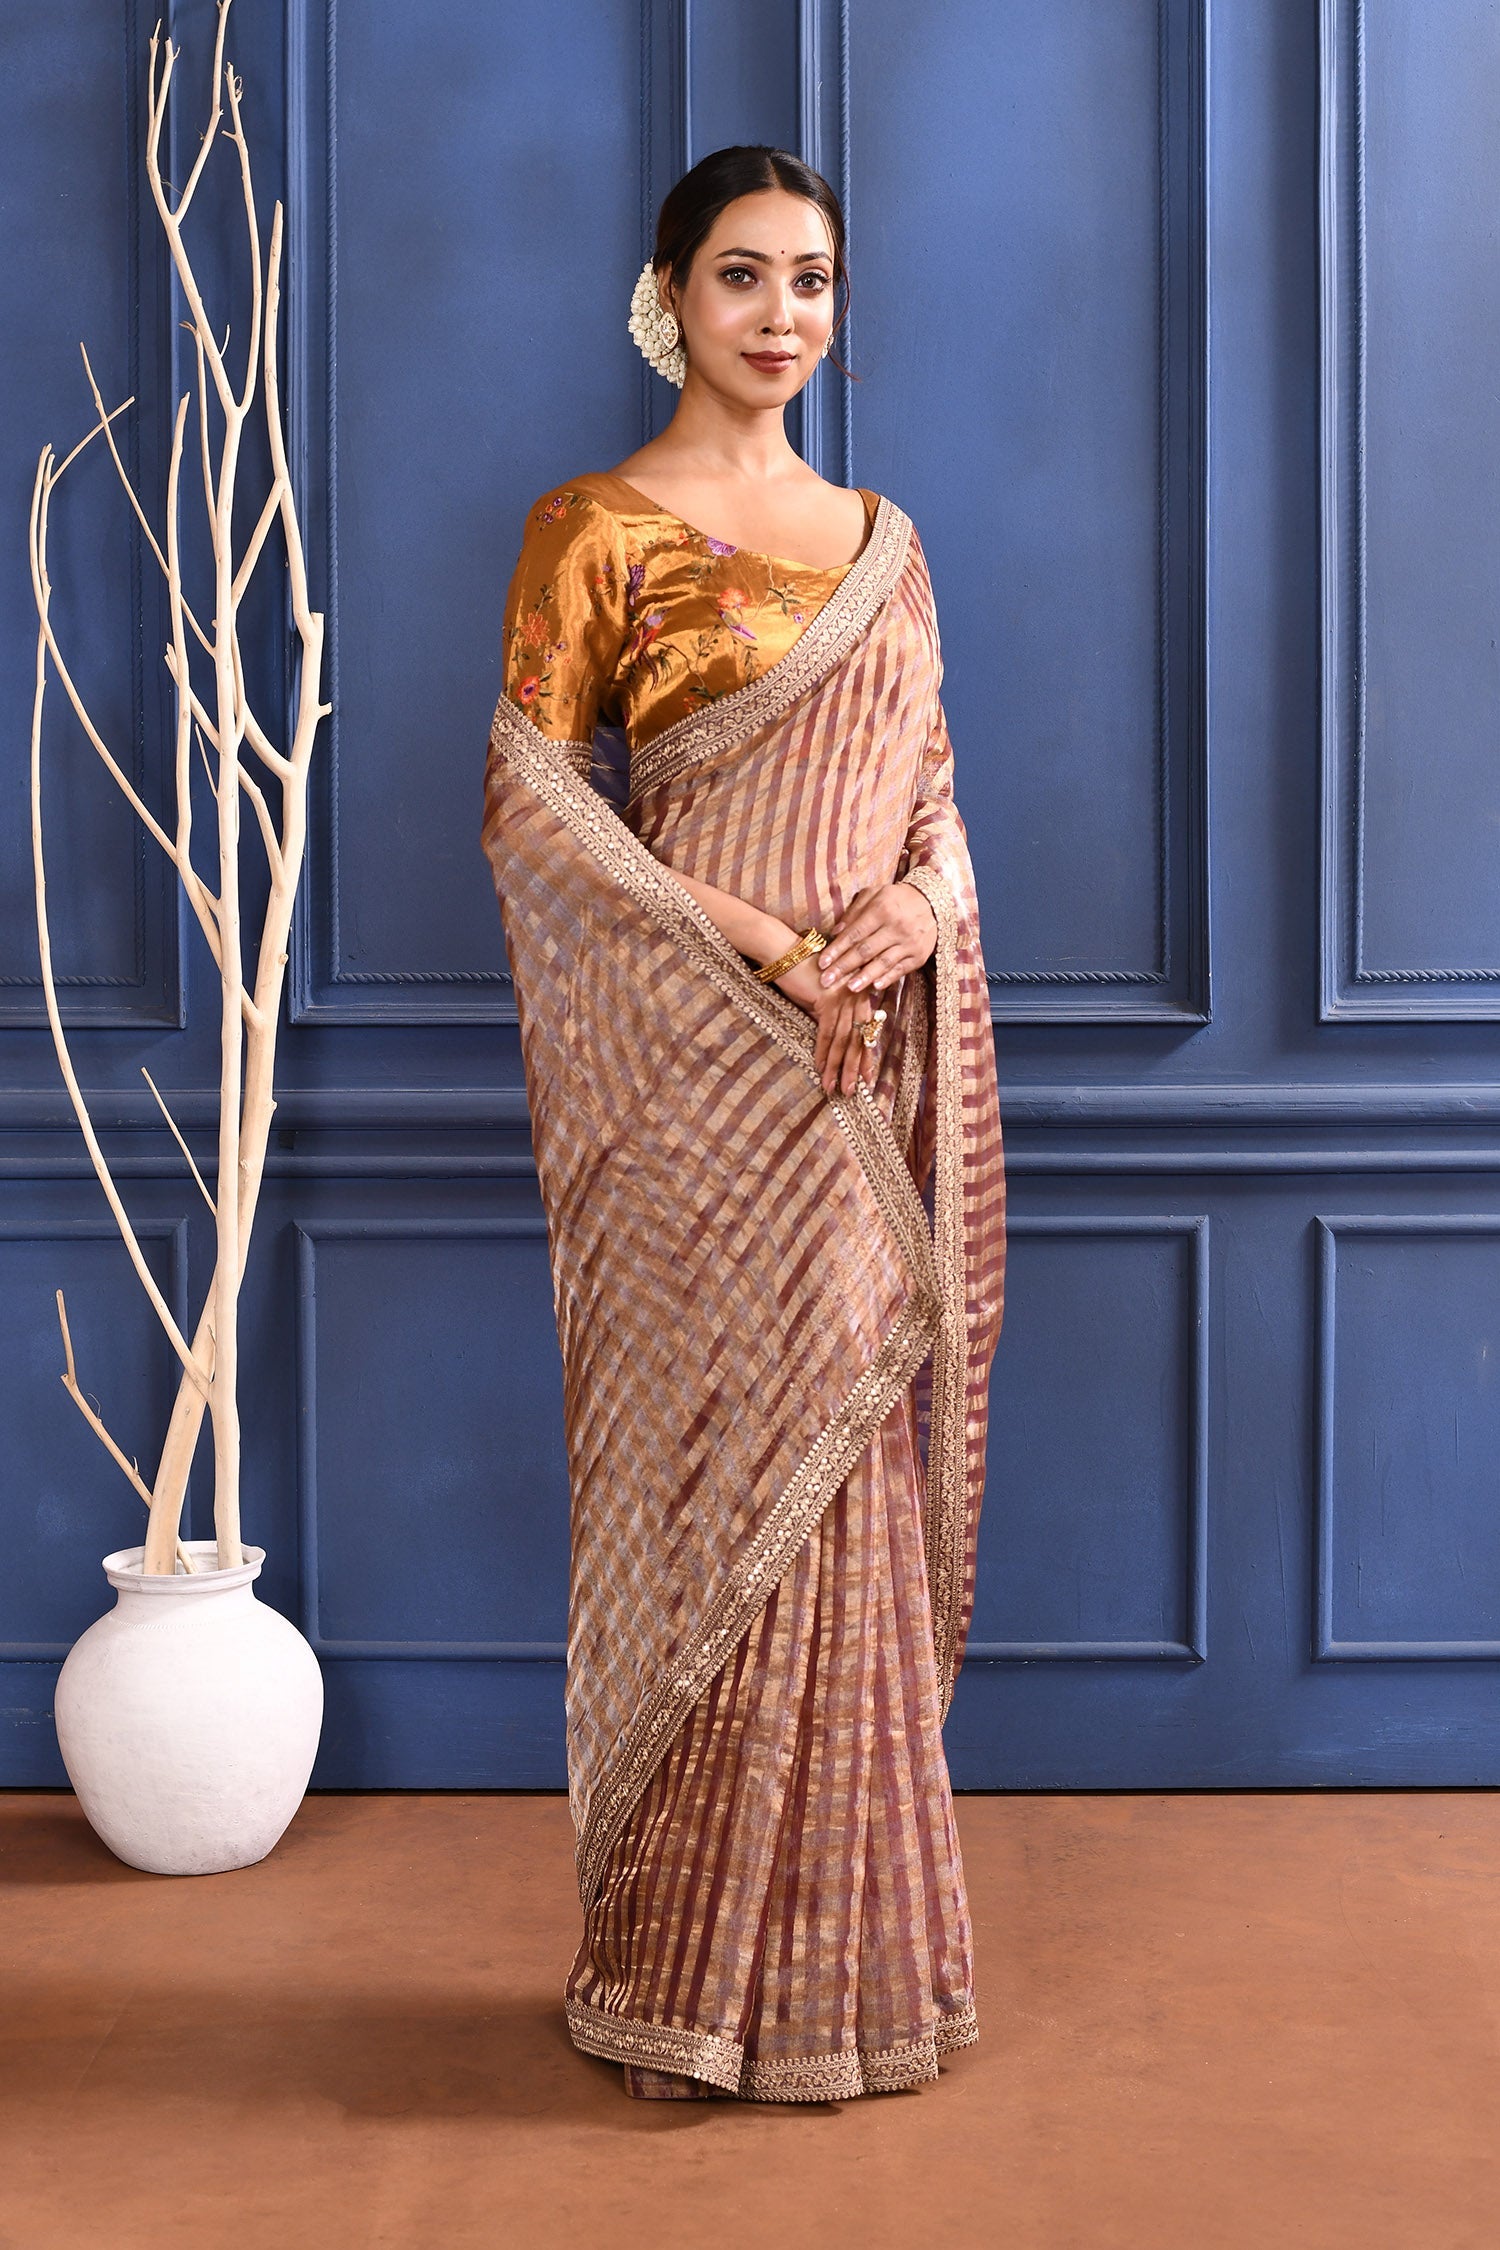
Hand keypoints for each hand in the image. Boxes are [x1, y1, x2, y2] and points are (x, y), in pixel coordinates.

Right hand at [776, 957, 887, 1096]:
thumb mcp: (821, 997)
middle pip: (858, 1038)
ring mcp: (845, 997)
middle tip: (852, 1090)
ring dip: (838, 1066)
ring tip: (834, 1087)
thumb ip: (830, 1016)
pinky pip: (827, 1032)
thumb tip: (831, 1041)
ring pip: (843, 1039)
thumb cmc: (801, 974)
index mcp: (859, 995)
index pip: (866, 1031)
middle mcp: (857, 995)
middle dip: (854, 1068)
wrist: (785, 952)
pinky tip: (821, 1068)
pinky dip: (823, 1052)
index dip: (865, 1056)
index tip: (866, 1078)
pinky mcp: (828, 998)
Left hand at [816, 883, 936, 995]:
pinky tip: (875, 986)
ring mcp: (909, 942)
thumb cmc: (895, 899)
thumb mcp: (874, 894)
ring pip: (883, 962)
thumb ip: (854, 911)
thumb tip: (835, 932)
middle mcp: (896, 926)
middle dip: (844, 966)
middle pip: (865, 950)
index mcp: (882, 909)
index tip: (822, 963)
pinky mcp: (918, 955)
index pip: (855, 933)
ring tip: (849, 988)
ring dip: (865, 976)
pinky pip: (901, 969)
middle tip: (827, 980)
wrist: (931, 902)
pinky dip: (888, 978)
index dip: (837, 949)